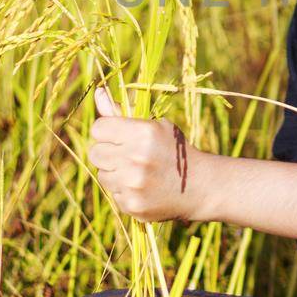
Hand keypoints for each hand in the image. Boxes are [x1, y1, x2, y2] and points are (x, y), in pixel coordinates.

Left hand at [88, 84, 201, 223]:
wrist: (201, 186)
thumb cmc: (174, 151)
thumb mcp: (155, 126)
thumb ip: (121, 112)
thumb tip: (98, 91)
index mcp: (143, 132)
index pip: (99, 129)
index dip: (106, 132)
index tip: (117, 136)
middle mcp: (136, 157)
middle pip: (95, 153)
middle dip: (108, 153)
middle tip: (128, 156)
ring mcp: (134, 183)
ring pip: (103, 175)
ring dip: (116, 174)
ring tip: (139, 173)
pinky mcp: (132, 204)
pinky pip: (114, 194)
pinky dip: (125, 192)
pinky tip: (144, 189)